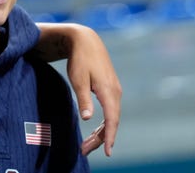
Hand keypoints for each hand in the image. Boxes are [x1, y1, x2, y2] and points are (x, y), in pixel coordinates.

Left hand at [66, 25, 121, 155]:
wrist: (85, 40)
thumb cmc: (80, 59)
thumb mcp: (78, 79)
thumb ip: (84, 99)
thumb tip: (87, 118)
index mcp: (109, 92)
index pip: (112, 120)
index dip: (110, 137)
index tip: (108, 153)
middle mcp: (116, 93)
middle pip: (112, 122)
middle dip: (101, 139)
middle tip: (85, 151)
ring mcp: (114, 91)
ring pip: (111, 117)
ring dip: (101, 132)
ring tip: (87, 145)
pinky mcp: (110, 89)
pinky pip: (110, 111)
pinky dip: (104, 123)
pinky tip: (95, 131)